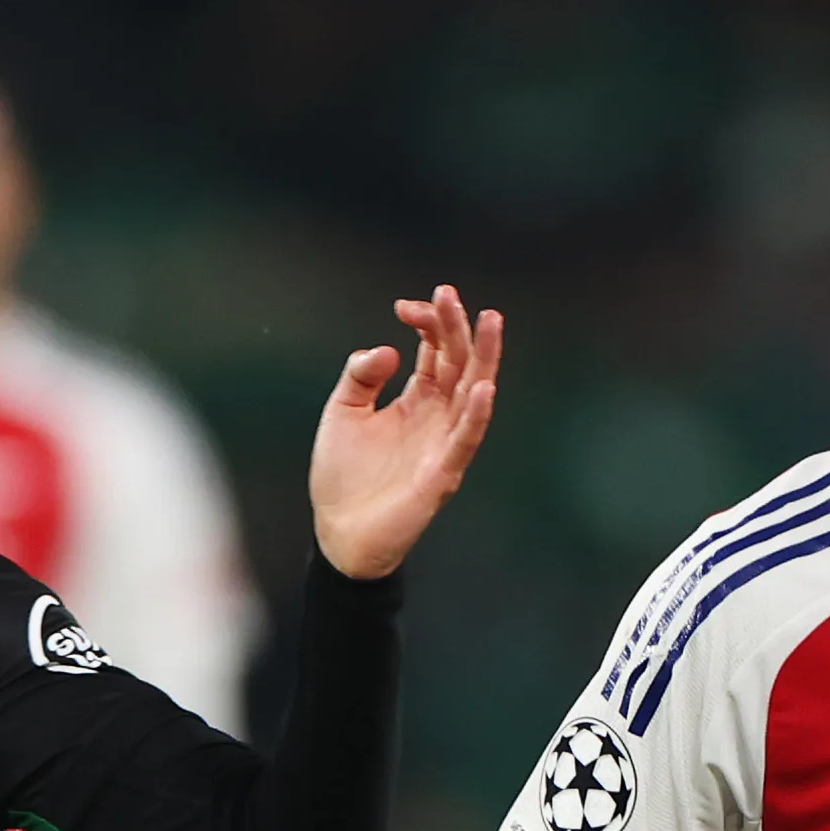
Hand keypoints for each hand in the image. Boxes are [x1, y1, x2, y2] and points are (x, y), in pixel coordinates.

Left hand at [306, 285, 503, 581]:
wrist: (338, 535)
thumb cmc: (343, 478)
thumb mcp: (342, 412)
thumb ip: (360, 376)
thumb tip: (388, 348)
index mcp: (416, 400)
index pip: (436, 351)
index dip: (426, 324)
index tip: (404, 307)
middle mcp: (437, 417)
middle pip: (458, 363)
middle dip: (456, 327)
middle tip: (449, 294)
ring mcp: (443, 444)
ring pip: (472, 394)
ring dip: (483, 358)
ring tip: (491, 322)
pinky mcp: (442, 474)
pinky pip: (464, 441)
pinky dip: (475, 415)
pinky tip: (481, 388)